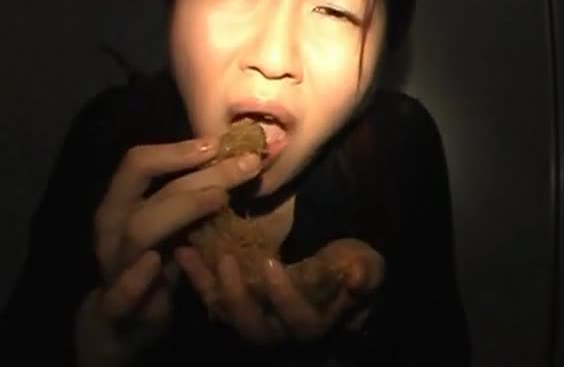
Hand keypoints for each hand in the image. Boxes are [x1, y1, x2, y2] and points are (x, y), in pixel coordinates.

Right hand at [75, 138, 261, 365]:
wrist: (121, 323)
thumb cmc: (154, 262)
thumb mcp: (172, 225)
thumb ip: (194, 197)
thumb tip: (238, 162)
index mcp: (122, 203)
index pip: (139, 163)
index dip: (178, 150)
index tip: (219, 143)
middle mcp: (112, 228)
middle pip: (148, 188)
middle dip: (200, 174)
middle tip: (246, 164)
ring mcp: (113, 266)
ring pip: (139, 229)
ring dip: (183, 209)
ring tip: (220, 198)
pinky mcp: (116, 308)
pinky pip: (121, 293)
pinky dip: (137, 279)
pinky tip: (158, 263)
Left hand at [176, 238, 384, 344]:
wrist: (332, 270)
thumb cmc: (350, 267)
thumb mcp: (366, 265)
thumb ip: (364, 272)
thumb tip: (356, 276)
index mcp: (310, 323)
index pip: (296, 319)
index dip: (282, 296)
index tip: (270, 263)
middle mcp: (277, 328)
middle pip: (251, 327)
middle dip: (236, 296)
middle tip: (226, 260)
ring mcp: (251, 316)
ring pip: (224, 311)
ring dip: (205, 283)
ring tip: (188, 252)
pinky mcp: (234, 301)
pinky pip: (210, 294)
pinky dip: (195, 275)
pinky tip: (182, 250)